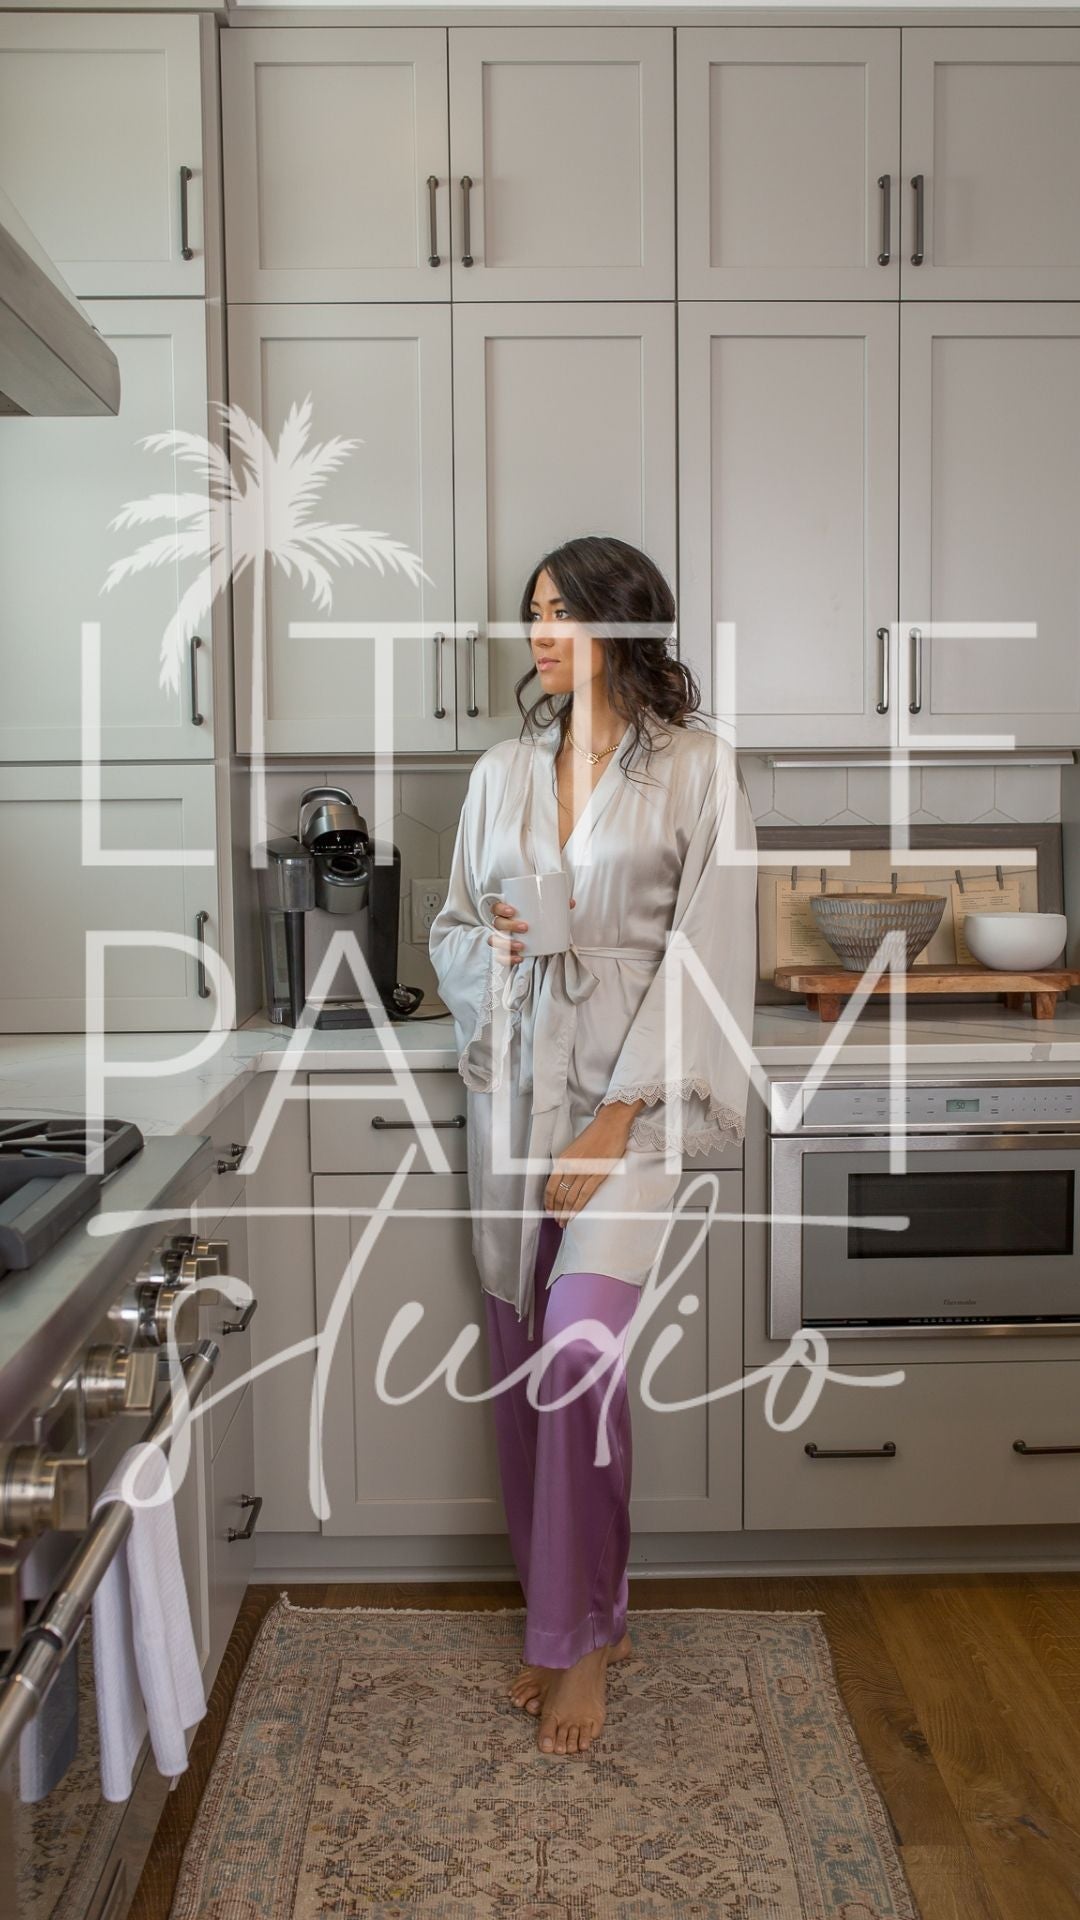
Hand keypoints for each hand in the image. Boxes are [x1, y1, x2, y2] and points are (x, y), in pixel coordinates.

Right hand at [487, 896, 575, 965]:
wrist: (538, 938)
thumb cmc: (536, 921)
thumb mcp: (546, 911)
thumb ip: (556, 905)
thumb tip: (570, 902)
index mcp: (506, 912)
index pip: (496, 907)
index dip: (500, 908)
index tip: (512, 911)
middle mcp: (501, 925)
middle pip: (497, 924)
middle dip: (509, 926)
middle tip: (525, 927)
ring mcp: (502, 939)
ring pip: (495, 940)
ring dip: (506, 943)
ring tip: (521, 945)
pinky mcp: (506, 952)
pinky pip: (501, 957)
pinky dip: (508, 959)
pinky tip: (519, 958)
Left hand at [544, 1103, 633, 1224]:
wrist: (610, 1124)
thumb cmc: (595, 1134)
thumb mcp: (574, 1149)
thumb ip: (568, 1164)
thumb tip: (564, 1181)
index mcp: (563, 1159)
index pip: (551, 1185)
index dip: (549, 1200)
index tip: (549, 1210)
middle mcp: (571, 1166)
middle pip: (559, 1194)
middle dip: (557, 1210)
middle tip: (557, 1221)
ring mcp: (584, 1170)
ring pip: (571, 1197)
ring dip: (566, 1212)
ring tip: (564, 1222)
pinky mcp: (598, 1173)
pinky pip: (585, 1194)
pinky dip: (578, 1207)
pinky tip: (575, 1214)